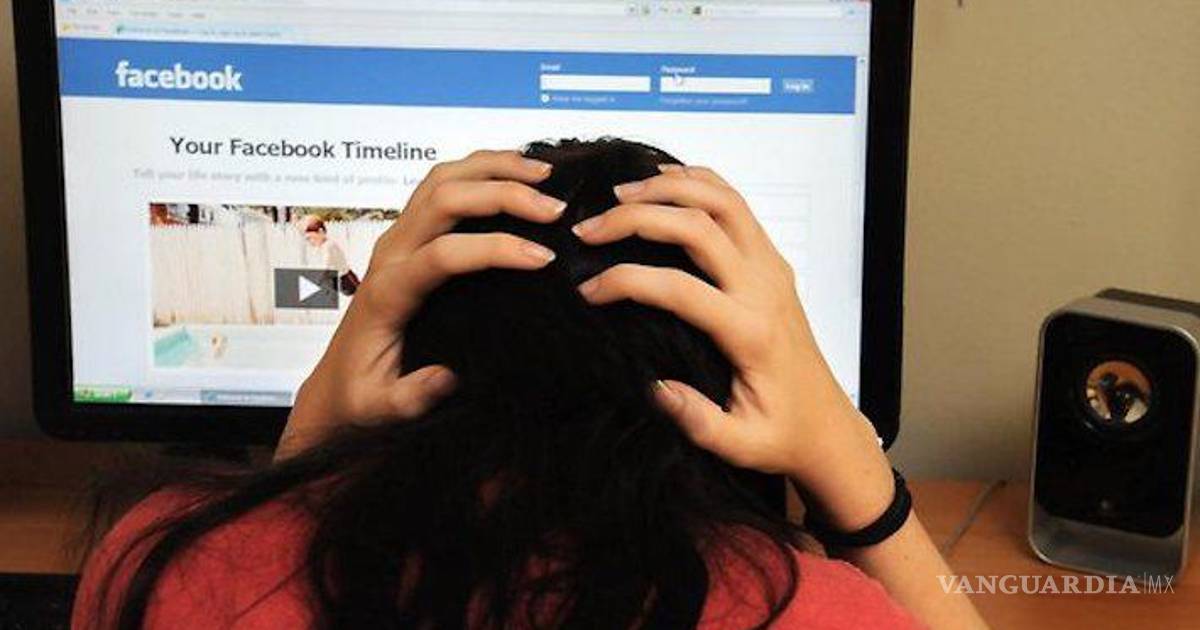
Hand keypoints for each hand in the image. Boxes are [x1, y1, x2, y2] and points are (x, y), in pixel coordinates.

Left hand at [276, 150, 564, 460]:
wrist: (336, 384)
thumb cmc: (362, 394)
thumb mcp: (380, 407)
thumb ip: (410, 396)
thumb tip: (446, 377)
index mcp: (387, 291)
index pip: (443, 254)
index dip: (495, 249)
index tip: (543, 259)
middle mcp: (390, 252)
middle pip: (444, 198)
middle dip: (503, 194)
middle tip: (556, 209)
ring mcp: (398, 236)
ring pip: (442, 178)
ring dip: (494, 168)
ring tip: (545, 174)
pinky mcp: (408, 234)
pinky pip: (442, 184)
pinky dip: (482, 170)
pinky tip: (517, 175)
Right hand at [574, 164, 893, 528]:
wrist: (827, 425)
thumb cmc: (780, 434)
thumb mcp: (740, 445)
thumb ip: (698, 422)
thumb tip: (655, 389)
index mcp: (751, 332)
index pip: (680, 288)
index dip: (627, 281)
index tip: (588, 291)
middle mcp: (764, 288)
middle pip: (699, 226)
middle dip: (636, 217)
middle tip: (589, 228)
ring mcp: (772, 268)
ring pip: (722, 200)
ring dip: (668, 188)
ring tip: (619, 194)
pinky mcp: (772, 262)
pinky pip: (736, 205)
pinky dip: (698, 183)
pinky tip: (662, 183)